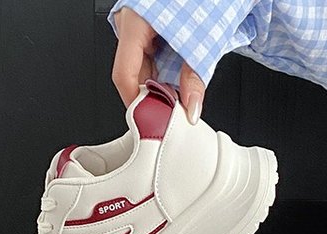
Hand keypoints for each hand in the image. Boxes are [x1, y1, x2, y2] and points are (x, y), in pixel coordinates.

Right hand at [111, 7, 205, 123]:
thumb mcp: (202, 37)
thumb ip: (195, 77)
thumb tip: (191, 108)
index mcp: (136, 21)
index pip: (124, 76)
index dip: (137, 102)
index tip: (152, 119)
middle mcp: (132, 21)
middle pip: (134, 74)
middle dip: (153, 96)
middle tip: (172, 112)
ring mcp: (141, 23)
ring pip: (143, 67)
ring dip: (161, 85)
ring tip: (180, 95)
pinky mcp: (152, 25)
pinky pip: (152, 56)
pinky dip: (165, 72)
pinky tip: (179, 80)